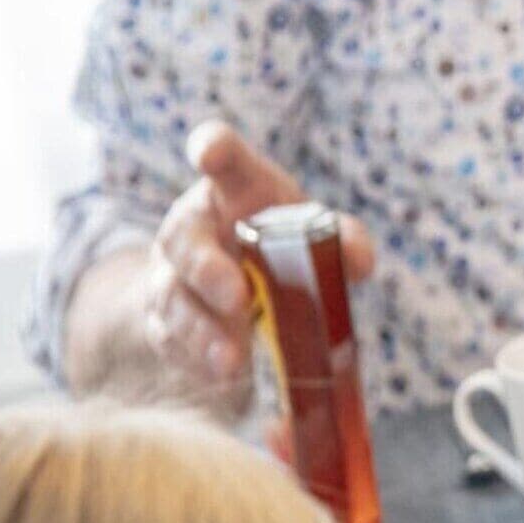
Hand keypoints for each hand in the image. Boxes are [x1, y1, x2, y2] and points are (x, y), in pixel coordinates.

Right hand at [134, 121, 376, 409]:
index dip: (214, 147)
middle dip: (207, 271)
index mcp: (233, 188)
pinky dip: (195, 359)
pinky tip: (221, 375)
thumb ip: (343, 240)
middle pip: (185, 240)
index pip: (222, 155)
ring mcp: (170, 272)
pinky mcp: (162, 317)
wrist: (231, 284)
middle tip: (238, 297)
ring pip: (172, 298)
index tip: (208, 153)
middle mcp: (191, 225)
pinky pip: (169, 338)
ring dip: (201, 330)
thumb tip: (361, 261)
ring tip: (231, 360)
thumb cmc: (278, 244)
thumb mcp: (315, 235)